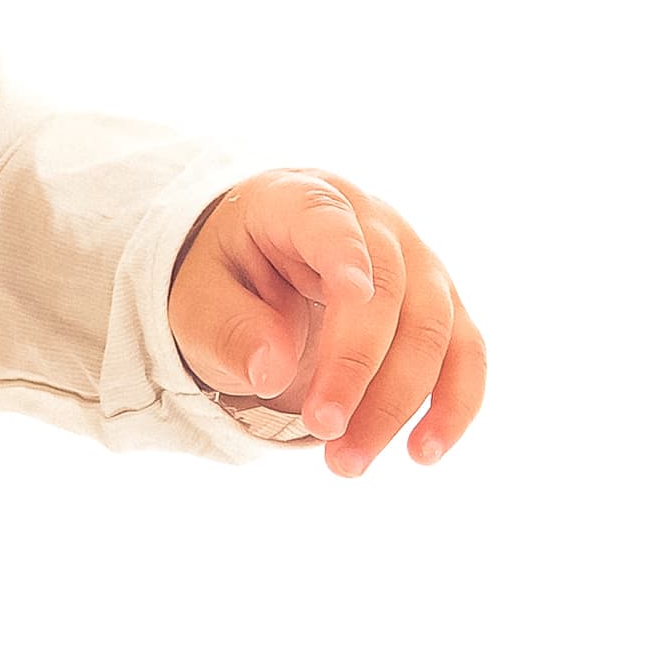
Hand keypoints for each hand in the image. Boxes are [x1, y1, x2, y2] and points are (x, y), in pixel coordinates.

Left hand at [164, 170, 485, 473]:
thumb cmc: (229, 275)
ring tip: (348, 463)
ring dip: (397, 402)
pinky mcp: (442, 309)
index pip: (330, 220)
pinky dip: (454, 405)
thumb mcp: (198, 296)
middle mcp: (374, 224)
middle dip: (358, 368)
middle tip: (321, 429)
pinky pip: (465, 354)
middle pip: (389, 291)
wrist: (266, 263)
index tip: (353, 292)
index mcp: (302, 201)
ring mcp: (417, 265)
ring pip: (433, 330)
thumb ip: (225, 325)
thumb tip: (270, 370)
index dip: (345, 252)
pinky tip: (424, 453)